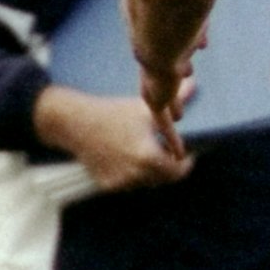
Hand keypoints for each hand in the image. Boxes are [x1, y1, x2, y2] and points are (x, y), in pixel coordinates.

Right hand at [37, 85, 193, 190]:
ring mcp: (120, 183)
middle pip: (164, 178)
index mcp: (148, 158)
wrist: (74, 123)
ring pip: (146, 182)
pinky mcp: (107, 185)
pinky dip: (132, 174)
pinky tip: (127, 156)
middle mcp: (135, 176)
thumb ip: (174, 99)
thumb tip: (195, 84)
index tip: (186, 153)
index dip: (185, 162)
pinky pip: (128, 183)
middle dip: (169, 166)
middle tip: (169, 152)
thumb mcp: (144, 108)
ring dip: (151, 171)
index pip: (179, 171)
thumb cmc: (112, 113)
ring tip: (147, 151)